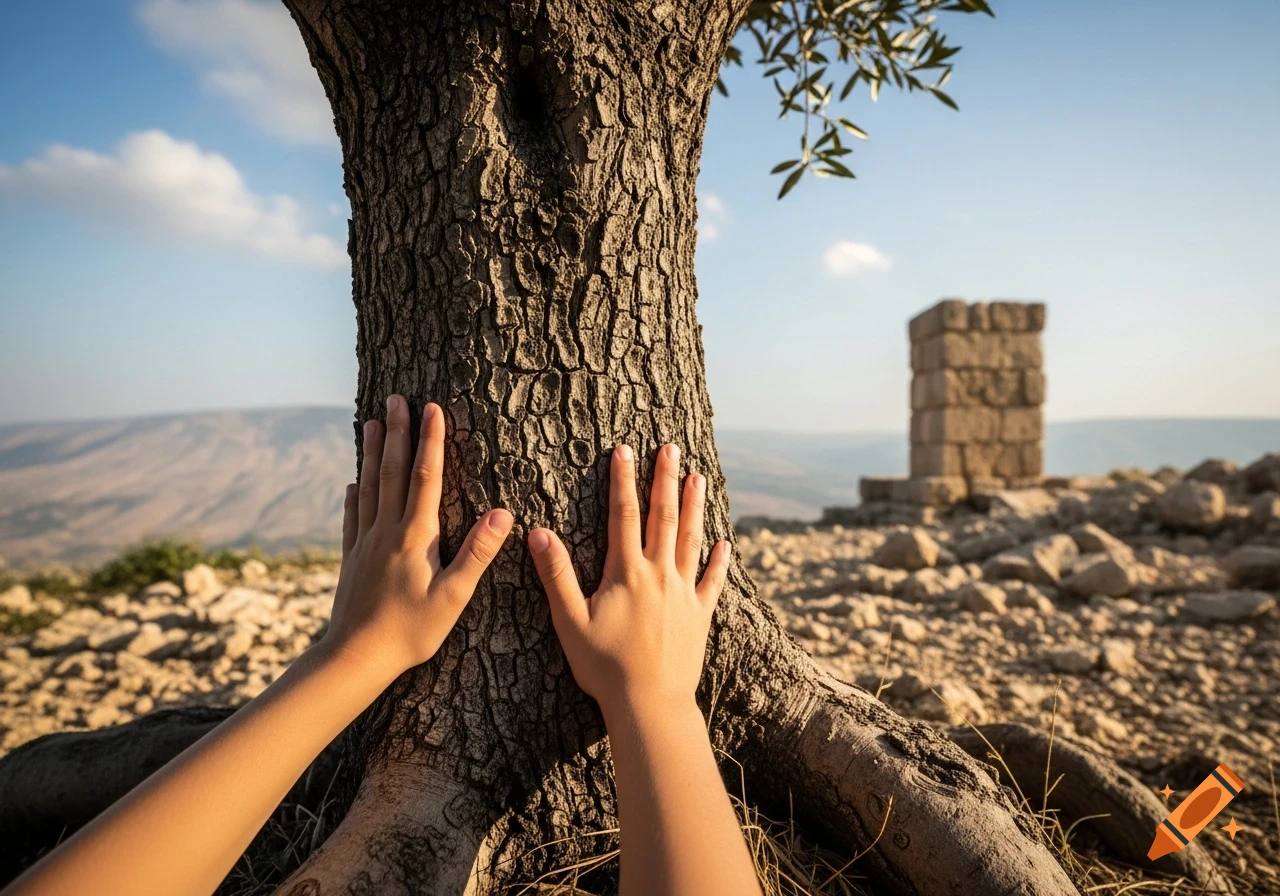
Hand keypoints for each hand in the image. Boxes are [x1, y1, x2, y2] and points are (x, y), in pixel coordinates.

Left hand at [325, 394, 512, 678]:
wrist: (355, 657)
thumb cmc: (411, 631)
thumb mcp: (453, 596)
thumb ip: (477, 553)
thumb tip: (502, 513)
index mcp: (415, 537)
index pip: (426, 477)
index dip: (431, 441)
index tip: (432, 408)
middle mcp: (387, 531)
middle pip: (392, 472)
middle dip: (396, 432)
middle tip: (395, 398)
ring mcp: (365, 543)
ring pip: (369, 487)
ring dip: (371, 453)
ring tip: (370, 423)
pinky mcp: (351, 559)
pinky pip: (353, 517)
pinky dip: (355, 494)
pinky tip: (353, 483)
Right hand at [528, 443, 729, 715]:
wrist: (650, 704)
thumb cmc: (605, 667)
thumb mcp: (570, 621)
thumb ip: (556, 575)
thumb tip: (537, 533)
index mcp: (626, 573)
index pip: (623, 515)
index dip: (623, 480)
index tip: (624, 450)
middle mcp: (659, 575)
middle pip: (663, 517)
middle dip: (664, 479)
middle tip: (670, 448)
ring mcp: (683, 594)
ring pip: (691, 540)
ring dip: (694, 506)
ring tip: (698, 477)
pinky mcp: (699, 616)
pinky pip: (712, 582)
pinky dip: (719, 561)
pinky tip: (725, 542)